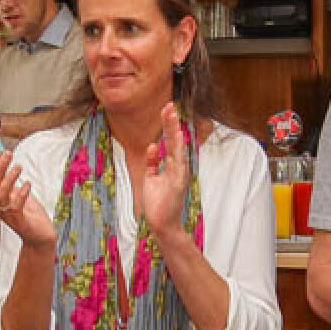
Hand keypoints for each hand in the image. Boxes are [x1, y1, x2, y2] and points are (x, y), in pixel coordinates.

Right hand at [0, 150, 54, 250]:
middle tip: (8, 153)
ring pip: (0, 194)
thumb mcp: (17, 194)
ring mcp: (7, 214)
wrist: (39, 237)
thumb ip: (11, 182)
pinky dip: (21, 193)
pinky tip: (27, 184)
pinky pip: (15, 206)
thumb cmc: (29, 214)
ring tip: (19, 167)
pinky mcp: (19, 220)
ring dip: (9, 178)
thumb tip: (7, 162)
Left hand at [141, 103, 190, 243]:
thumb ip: (153, 162)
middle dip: (171, 123)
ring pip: (177, 147)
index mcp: (172, 165)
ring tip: (171, 114)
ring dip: (174, 130)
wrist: (162, 224)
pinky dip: (177, 148)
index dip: (168, 125)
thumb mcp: (151, 178)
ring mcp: (179, 173)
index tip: (166, 109)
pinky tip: (176, 136)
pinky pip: (177, 161)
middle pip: (175, 140)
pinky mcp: (178, 181)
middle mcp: (178, 167)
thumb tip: (152, 146)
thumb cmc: (158, 203)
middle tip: (169, 105)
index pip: (170, 141)